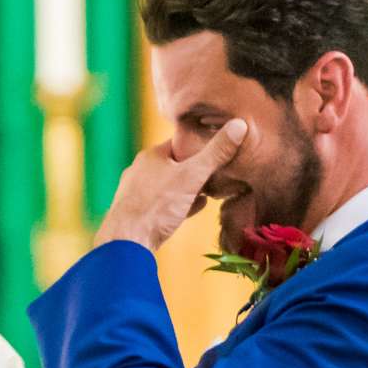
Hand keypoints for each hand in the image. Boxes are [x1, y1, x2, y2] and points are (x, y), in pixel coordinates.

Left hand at [93, 118, 248, 253]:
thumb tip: (240, 125)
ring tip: (210, 189)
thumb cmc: (157, 206)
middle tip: (217, 170)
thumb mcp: (192, 176)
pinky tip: (196, 207)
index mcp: (151, 156)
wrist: (127, 243)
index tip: (217, 147)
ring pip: (169, 186)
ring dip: (189, 187)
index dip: (199, 144)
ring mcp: (137, 193)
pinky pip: (164, 205)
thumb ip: (216, 153)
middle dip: (195, 168)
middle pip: (174, 165)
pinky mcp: (139, 214)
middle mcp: (140, 171)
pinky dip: (181, 204)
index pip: (179, 142)